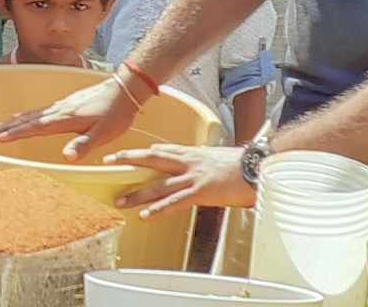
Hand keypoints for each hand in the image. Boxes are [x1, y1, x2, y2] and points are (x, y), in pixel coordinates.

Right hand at [0, 75, 139, 162]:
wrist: (125, 89)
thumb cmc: (116, 113)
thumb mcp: (104, 133)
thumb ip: (84, 144)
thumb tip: (66, 156)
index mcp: (66, 118)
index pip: (36, 127)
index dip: (16, 133)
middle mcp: (60, 110)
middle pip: (28, 119)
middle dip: (7, 127)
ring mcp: (62, 105)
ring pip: (32, 113)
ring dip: (14, 120)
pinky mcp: (66, 103)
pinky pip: (40, 110)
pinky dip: (27, 114)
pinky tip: (24, 117)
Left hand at [104, 144, 255, 218]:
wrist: (259, 167)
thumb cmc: (243, 166)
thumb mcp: (218, 159)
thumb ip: (203, 162)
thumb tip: (199, 165)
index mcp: (193, 153)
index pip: (161, 150)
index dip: (142, 153)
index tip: (126, 155)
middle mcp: (189, 161)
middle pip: (151, 158)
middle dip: (128, 159)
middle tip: (108, 162)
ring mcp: (193, 176)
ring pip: (158, 184)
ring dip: (137, 193)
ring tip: (120, 201)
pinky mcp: (201, 192)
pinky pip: (175, 202)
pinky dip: (158, 209)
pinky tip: (146, 216)